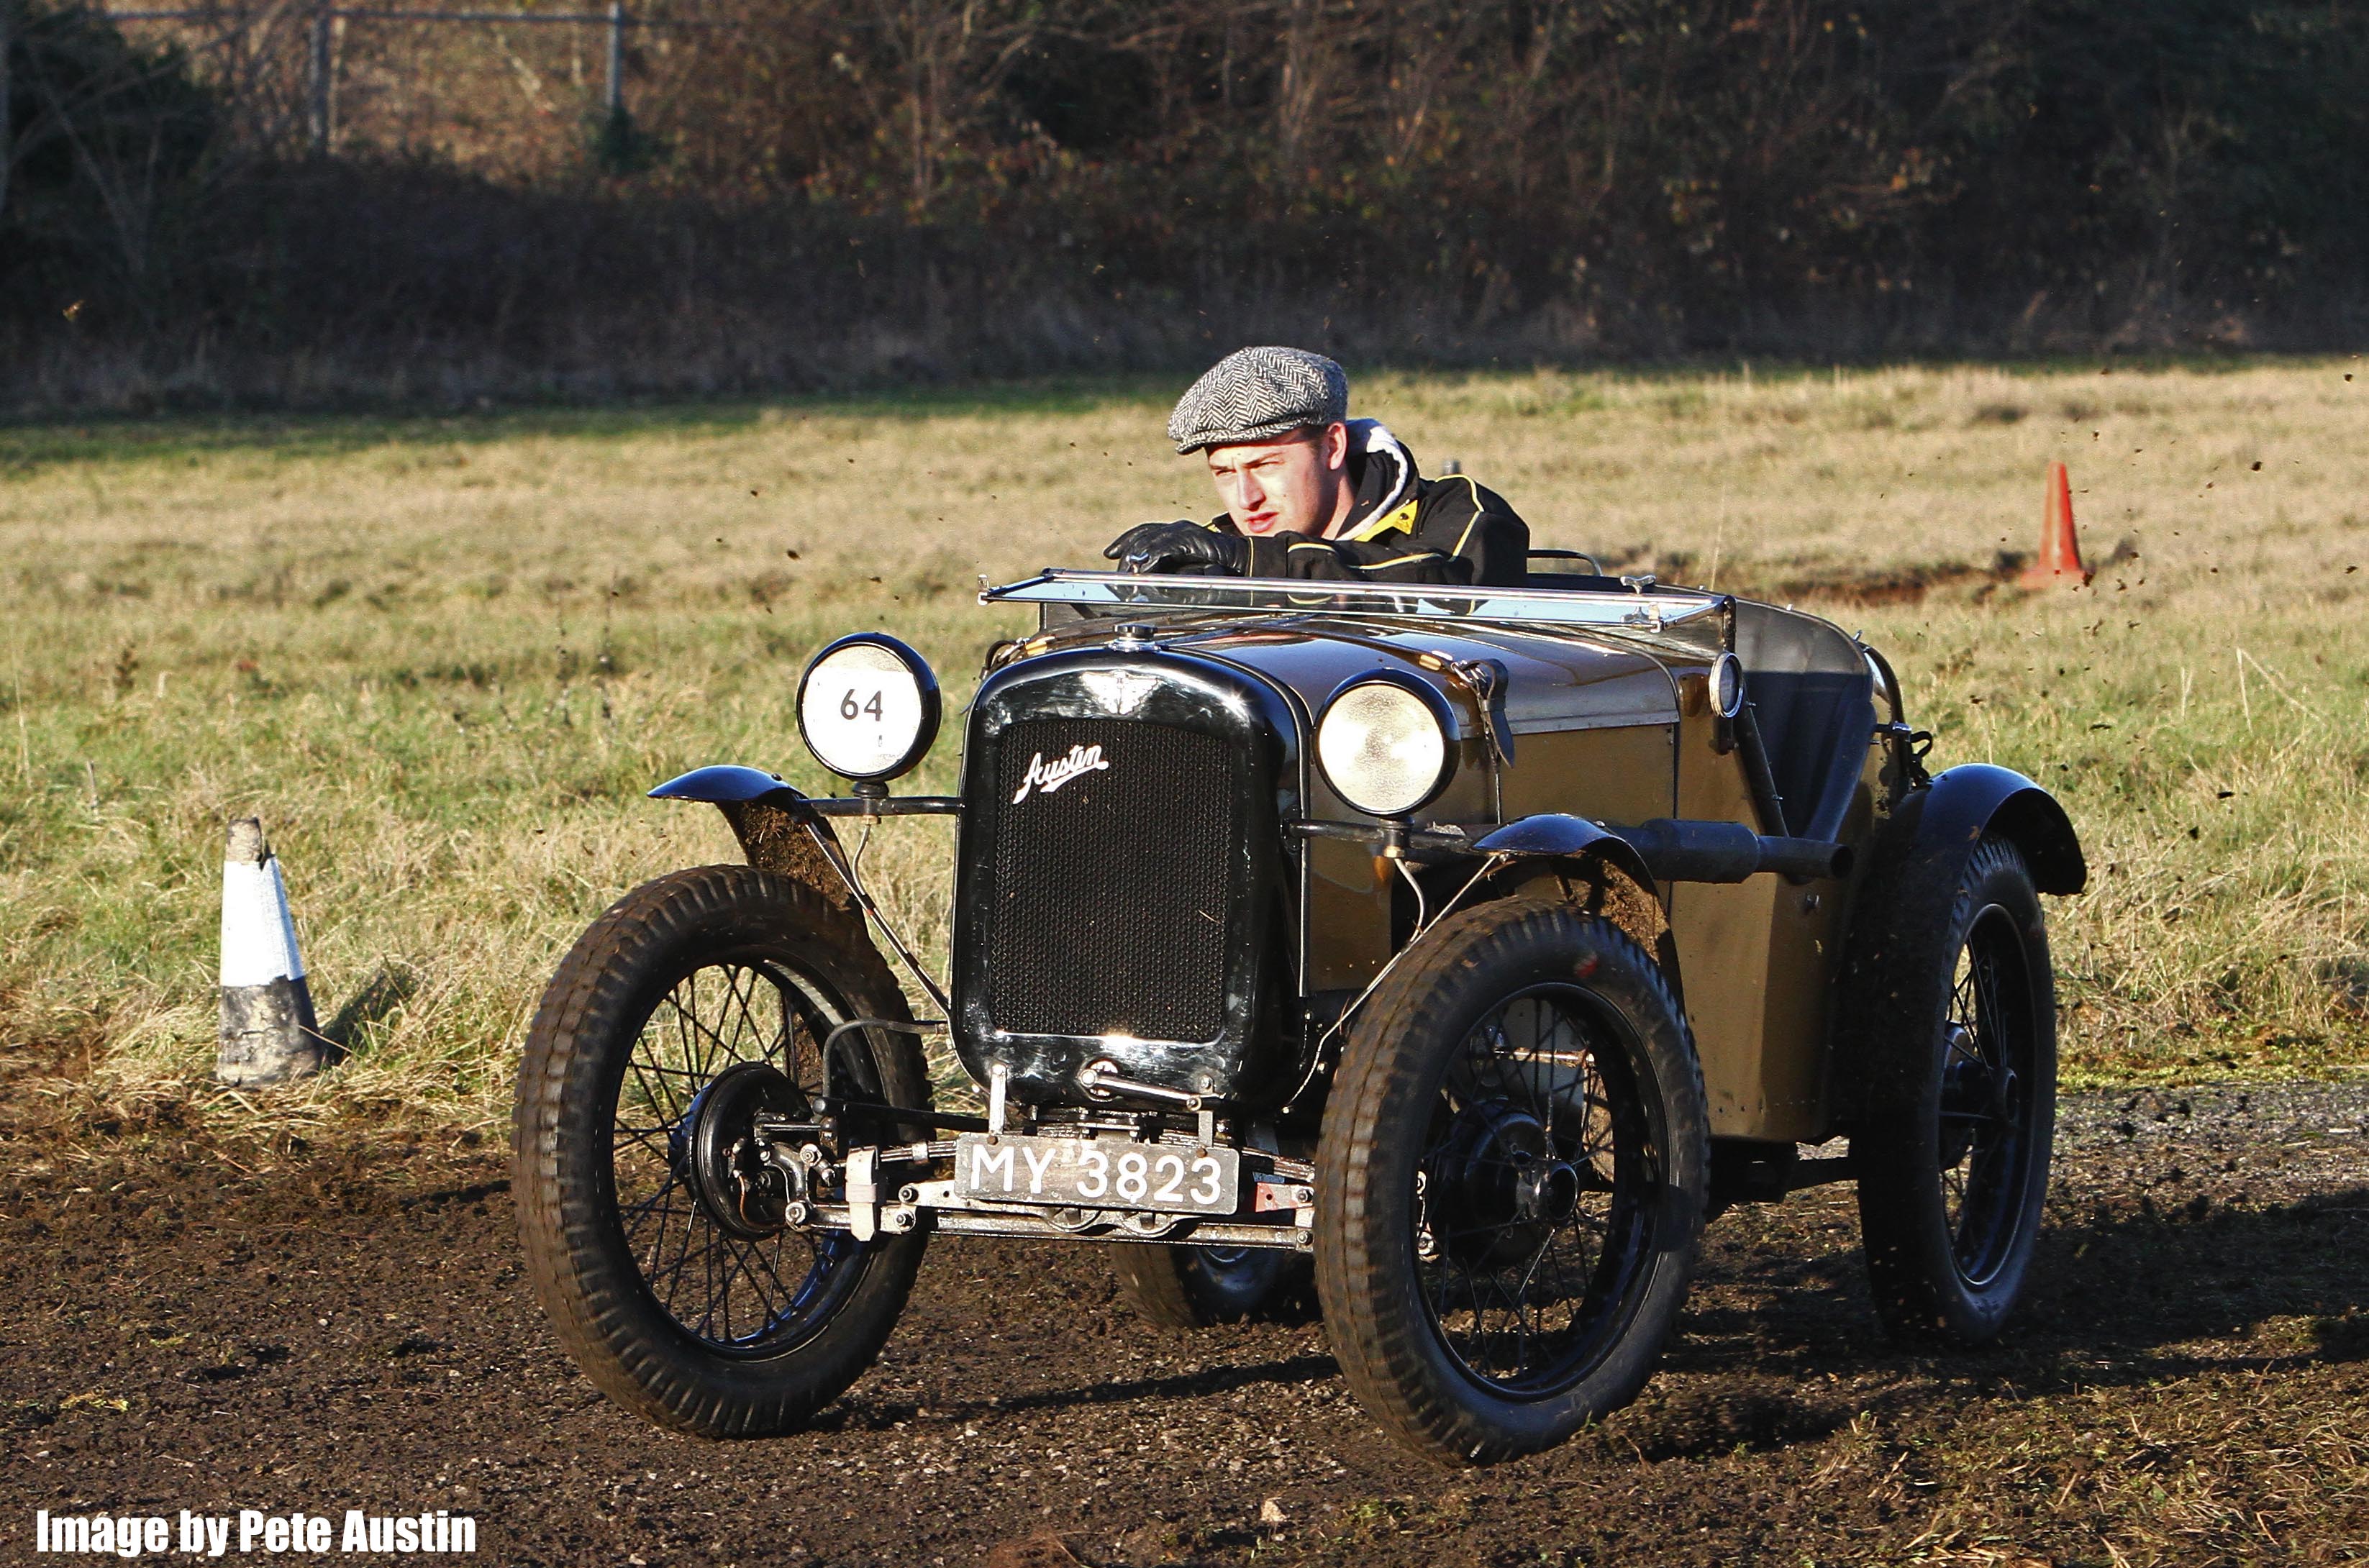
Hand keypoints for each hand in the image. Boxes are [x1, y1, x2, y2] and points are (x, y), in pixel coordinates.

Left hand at [1103, 521, 1248, 575]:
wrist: (1240, 563)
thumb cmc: (1214, 568)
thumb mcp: (1183, 568)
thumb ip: (1165, 569)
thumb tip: (1143, 577)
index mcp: (1173, 533)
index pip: (1142, 532)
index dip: (1124, 541)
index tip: (1109, 553)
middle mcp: (1176, 528)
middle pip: (1142, 535)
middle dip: (1127, 553)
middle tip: (1119, 572)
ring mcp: (1184, 531)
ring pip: (1151, 539)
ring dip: (1137, 557)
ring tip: (1127, 572)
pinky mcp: (1191, 538)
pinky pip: (1166, 546)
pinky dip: (1152, 558)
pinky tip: (1144, 569)